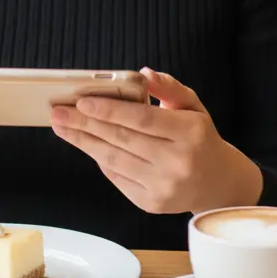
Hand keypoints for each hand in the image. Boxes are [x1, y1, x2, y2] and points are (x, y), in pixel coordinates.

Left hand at [50, 68, 261, 214]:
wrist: (218, 184)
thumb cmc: (200, 138)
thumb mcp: (192, 106)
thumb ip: (169, 87)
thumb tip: (143, 74)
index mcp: (190, 134)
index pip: (143, 120)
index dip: (110, 110)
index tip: (82, 102)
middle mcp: (177, 163)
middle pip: (122, 140)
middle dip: (85, 124)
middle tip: (58, 112)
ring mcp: (163, 187)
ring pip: (114, 160)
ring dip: (83, 142)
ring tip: (62, 127)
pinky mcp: (151, 204)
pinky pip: (117, 177)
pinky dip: (99, 158)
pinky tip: (86, 143)